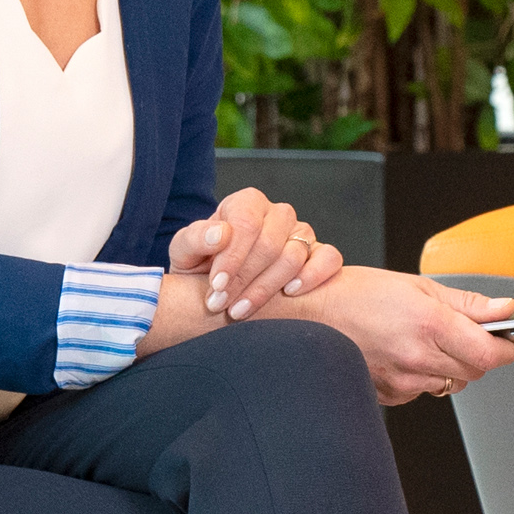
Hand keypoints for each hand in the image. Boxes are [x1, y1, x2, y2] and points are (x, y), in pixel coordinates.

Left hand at [170, 187, 333, 320]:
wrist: (221, 287)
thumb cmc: (201, 266)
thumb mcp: (184, 252)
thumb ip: (194, 239)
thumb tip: (220, 234)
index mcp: (246, 203)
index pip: (246, 224)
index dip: (232, 257)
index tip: (216, 285)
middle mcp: (277, 214)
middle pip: (270, 244)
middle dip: (243, 279)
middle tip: (222, 305)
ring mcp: (302, 233)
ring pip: (295, 256)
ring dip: (267, 288)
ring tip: (241, 310)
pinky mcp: (320, 254)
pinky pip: (330, 258)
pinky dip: (313, 276)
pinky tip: (290, 293)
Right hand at [278, 263, 513, 406]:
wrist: (308, 316)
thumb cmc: (355, 294)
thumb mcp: (417, 286)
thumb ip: (467, 303)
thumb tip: (504, 310)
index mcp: (430, 324)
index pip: (490, 353)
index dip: (508, 348)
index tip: (510, 339)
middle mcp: (418, 358)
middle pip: (475, 371)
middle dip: (478, 353)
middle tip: (464, 332)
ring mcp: (403, 382)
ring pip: (449, 382)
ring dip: (449, 364)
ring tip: (424, 338)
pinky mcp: (390, 396)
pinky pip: (423, 389)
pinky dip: (423, 374)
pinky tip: (403, 352)